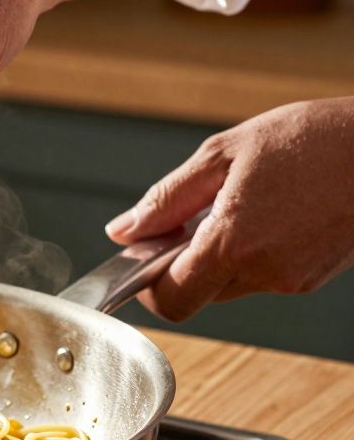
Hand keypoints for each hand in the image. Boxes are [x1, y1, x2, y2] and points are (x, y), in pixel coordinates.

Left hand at [105, 97, 353, 320]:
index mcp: (234, 244)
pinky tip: (270, 212)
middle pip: (198, 293)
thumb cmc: (316, 139)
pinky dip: (252, 252)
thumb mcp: (224, 153)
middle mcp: (265, 273)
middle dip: (183, 263)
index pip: (170, 300)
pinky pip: (264, 276)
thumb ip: (167, 198)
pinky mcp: (313, 277)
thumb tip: (124, 229)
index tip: (143, 257)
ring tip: (241, 204)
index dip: (147, 285)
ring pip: (230, 285)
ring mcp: (293, 279)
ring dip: (220, 255)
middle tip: (190, 218)